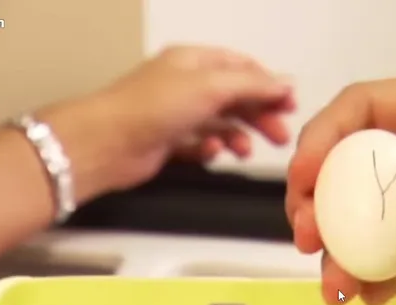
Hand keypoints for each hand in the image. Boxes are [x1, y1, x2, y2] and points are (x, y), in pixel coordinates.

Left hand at [45, 46, 295, 200]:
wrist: (106, 143)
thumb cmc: (151, 107)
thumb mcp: (211, 87)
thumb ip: (253, 85)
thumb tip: (285, 82)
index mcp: (193, 61)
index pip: (241, 67)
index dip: (268, 84)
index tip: (289, 104)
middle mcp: (185, 84)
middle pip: (235, 97)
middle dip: (259, 115)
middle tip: (279, 135)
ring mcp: (176, 113)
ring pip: (220, 122)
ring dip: (238, 136)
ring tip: (245, 151)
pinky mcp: (168, 141)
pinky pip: (200, 144)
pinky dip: (211, 148)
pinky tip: (212, 152)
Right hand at [286, 70, 395, 304]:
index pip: (371, 111)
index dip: (330, 137)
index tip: (308, 176)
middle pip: (353, 172)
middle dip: (321, 202)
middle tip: (310, 238)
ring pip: (368, 230)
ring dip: (342, 253)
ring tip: (336, 285)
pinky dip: (375, 284)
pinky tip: (366, 298)